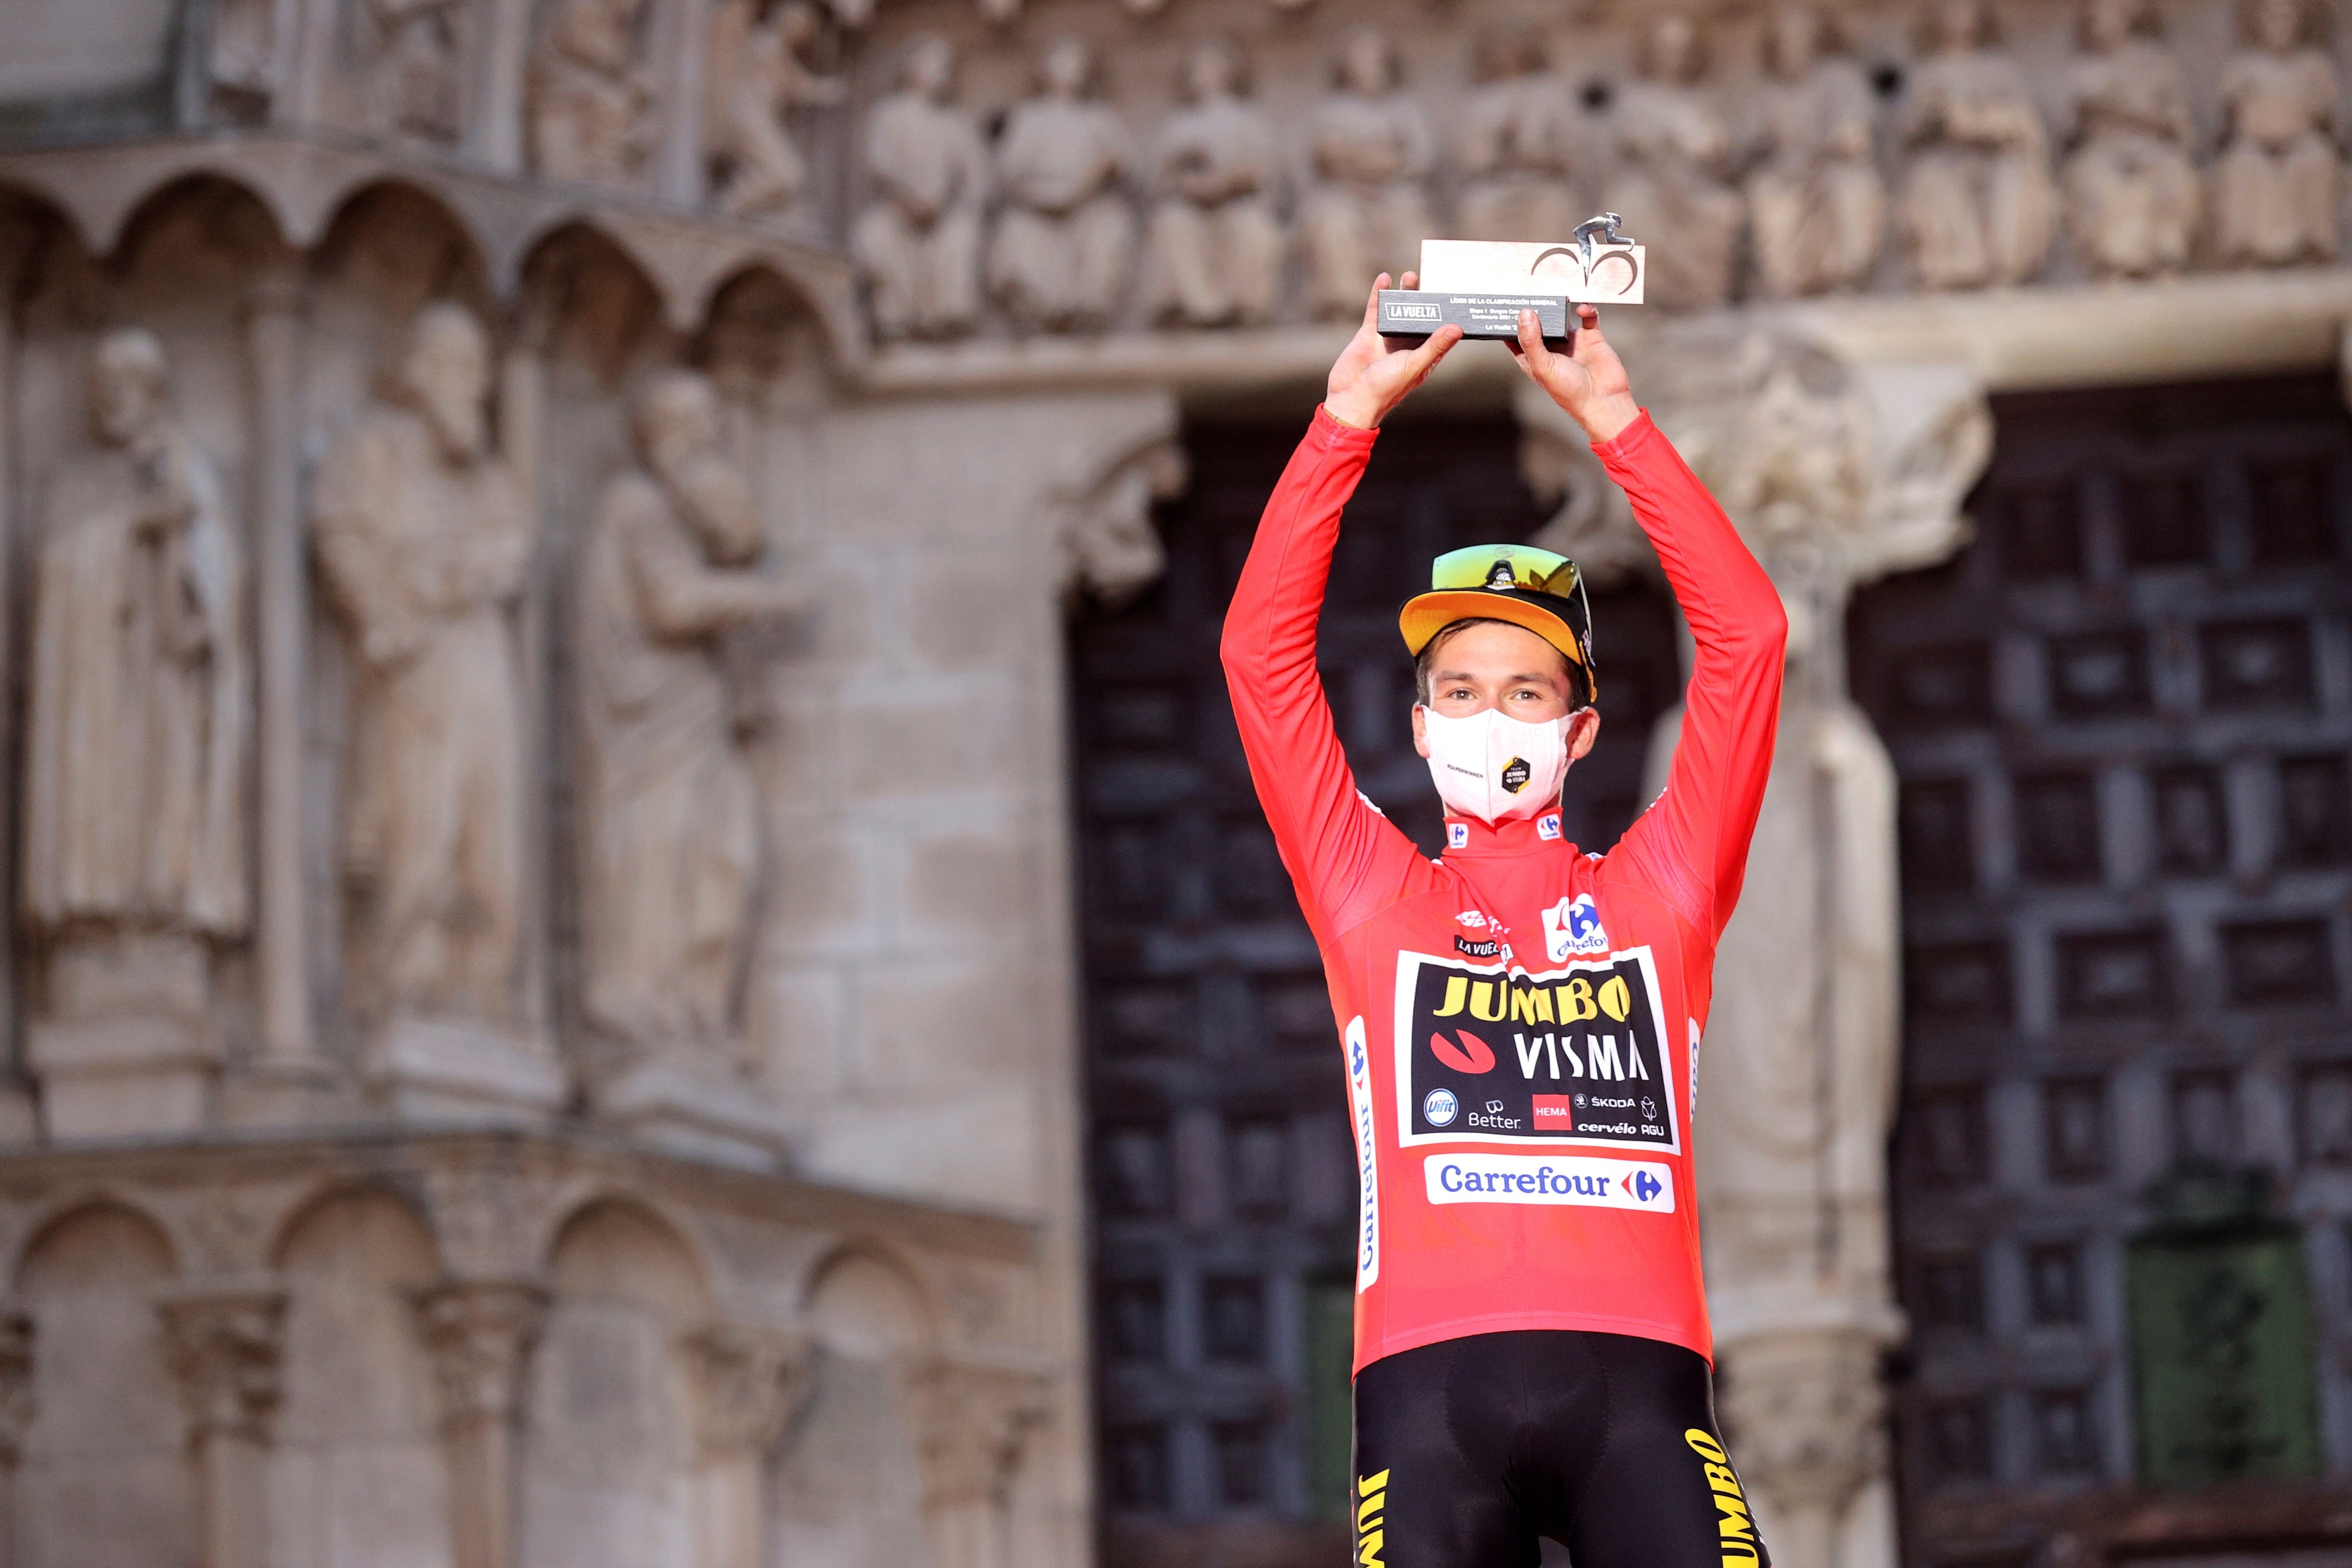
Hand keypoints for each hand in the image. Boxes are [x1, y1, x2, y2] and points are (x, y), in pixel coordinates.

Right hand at [1322, 272, 1463, 430]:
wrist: (1351, 397)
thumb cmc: (1386, 388)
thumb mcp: (1414, 365)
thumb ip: (1435, 347)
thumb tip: (1456, 328)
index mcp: (1422, 355)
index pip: (1439, 332)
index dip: (1447, 316)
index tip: (1456, 297)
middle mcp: (1406, 345)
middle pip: (1419, 316)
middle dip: (1425, 298)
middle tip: (1431, 279)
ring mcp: (1387, 338)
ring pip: (1398, 310)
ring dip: (1404, 293)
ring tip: (1411, 275)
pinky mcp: (1369, 333)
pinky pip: (1376, 310)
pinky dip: (1379, 294)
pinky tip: (1384, 278)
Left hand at [1508, 304, 1639, 445]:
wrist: (1604, 399)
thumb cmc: (1569, 390)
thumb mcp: (1542, 366)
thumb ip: (1531, 340)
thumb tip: (1525, 313)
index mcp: (1533, 358)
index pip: (1515, 336)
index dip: (1508, 322)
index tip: (1502, 303)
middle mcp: (1551, 348)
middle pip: (1538, 321)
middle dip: (1535, 306)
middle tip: (1530, 286)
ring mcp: (1571, 341)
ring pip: (1562, 315)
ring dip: (1560, 304)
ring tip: (1557, 292)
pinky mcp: (1591, 336)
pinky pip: (1588, 316)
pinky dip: (1586, 308)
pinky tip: (1581, 307)